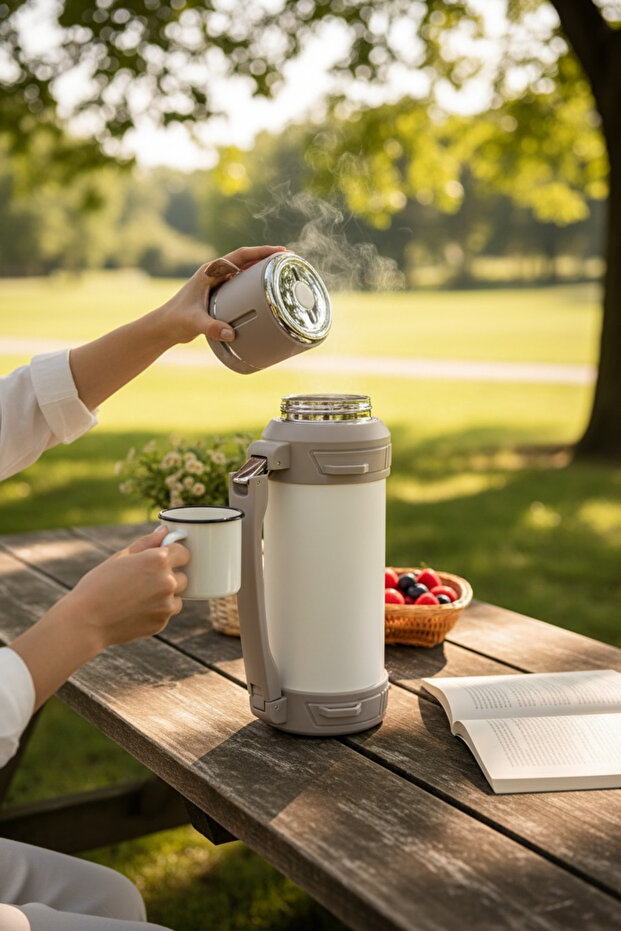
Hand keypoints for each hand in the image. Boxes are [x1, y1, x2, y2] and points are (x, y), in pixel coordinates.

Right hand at [9, 528, 190, 709]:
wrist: (86, 620)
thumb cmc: (99, 584)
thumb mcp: (121, 557)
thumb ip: (147, 542)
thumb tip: (165, 531)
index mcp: (158, 560)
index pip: (185, 553)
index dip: (175, 555)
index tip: (166, 558)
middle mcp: (167, 582)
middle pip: (185, 576)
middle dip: (171, 576)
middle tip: (146, 579)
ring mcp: (166, 604)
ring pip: (178, 596)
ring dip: (167, 595)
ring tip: (140, 596)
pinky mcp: (161, 622)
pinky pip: (167, 612)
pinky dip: (157, 610)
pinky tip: (136, 609)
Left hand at [159, 244, 286, 343]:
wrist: (164, 327)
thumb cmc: (176, 320)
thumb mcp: (194, 322)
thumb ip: (211, 327)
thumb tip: (231, 333)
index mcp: (210, 271)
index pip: (240, 256)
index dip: (261, 252)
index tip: (280, 253)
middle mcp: (216, 274)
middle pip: (247, 260)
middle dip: (268, 258)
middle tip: (289, 262)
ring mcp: (219, 284)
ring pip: (246, 272)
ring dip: (264, 271)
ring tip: (284, 274)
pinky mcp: (221, 295)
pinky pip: (242, 286)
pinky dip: (256, 286)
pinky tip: (268, 293)